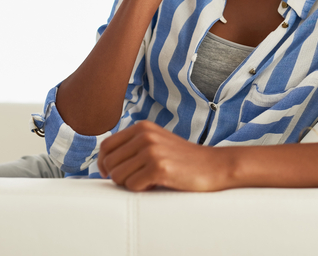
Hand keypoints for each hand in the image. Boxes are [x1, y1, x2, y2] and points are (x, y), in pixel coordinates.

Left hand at [97, 121, 227, 191]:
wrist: (214, 166)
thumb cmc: (183, 160)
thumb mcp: (156, 143)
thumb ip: (133, 145)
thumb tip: (103, 163)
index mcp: (142, 127)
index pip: (106, 146)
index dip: (103, 163)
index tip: (109, 174)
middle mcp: (145, 135)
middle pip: (109, 163)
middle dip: (118, 176)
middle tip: (136, 179)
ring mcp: (152, 150)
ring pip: (118, 176)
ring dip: (130, 184)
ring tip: (149, 180)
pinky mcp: (159, 167)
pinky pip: (132, 186)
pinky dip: (142, 190)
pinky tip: (157, 184)